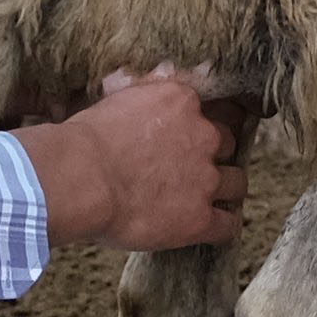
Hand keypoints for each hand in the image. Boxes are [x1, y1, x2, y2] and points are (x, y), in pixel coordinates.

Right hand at [22, 65, 252, 254]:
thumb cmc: (84, 140)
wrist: (79, 178)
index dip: (195, 128)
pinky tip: (211, 228)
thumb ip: (143, 95)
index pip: (205, 110)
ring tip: (205, 199)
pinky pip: (227, 225)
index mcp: (182, 102)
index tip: (183, 139)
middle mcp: (203, 136)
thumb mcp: (116, 100)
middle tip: (191, 169)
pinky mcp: (199, 218)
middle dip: (213, 157)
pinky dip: (222, 227)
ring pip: (236, 183)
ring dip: (224, 190)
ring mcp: (205, 179)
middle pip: (227, 145)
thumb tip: (152, 88)